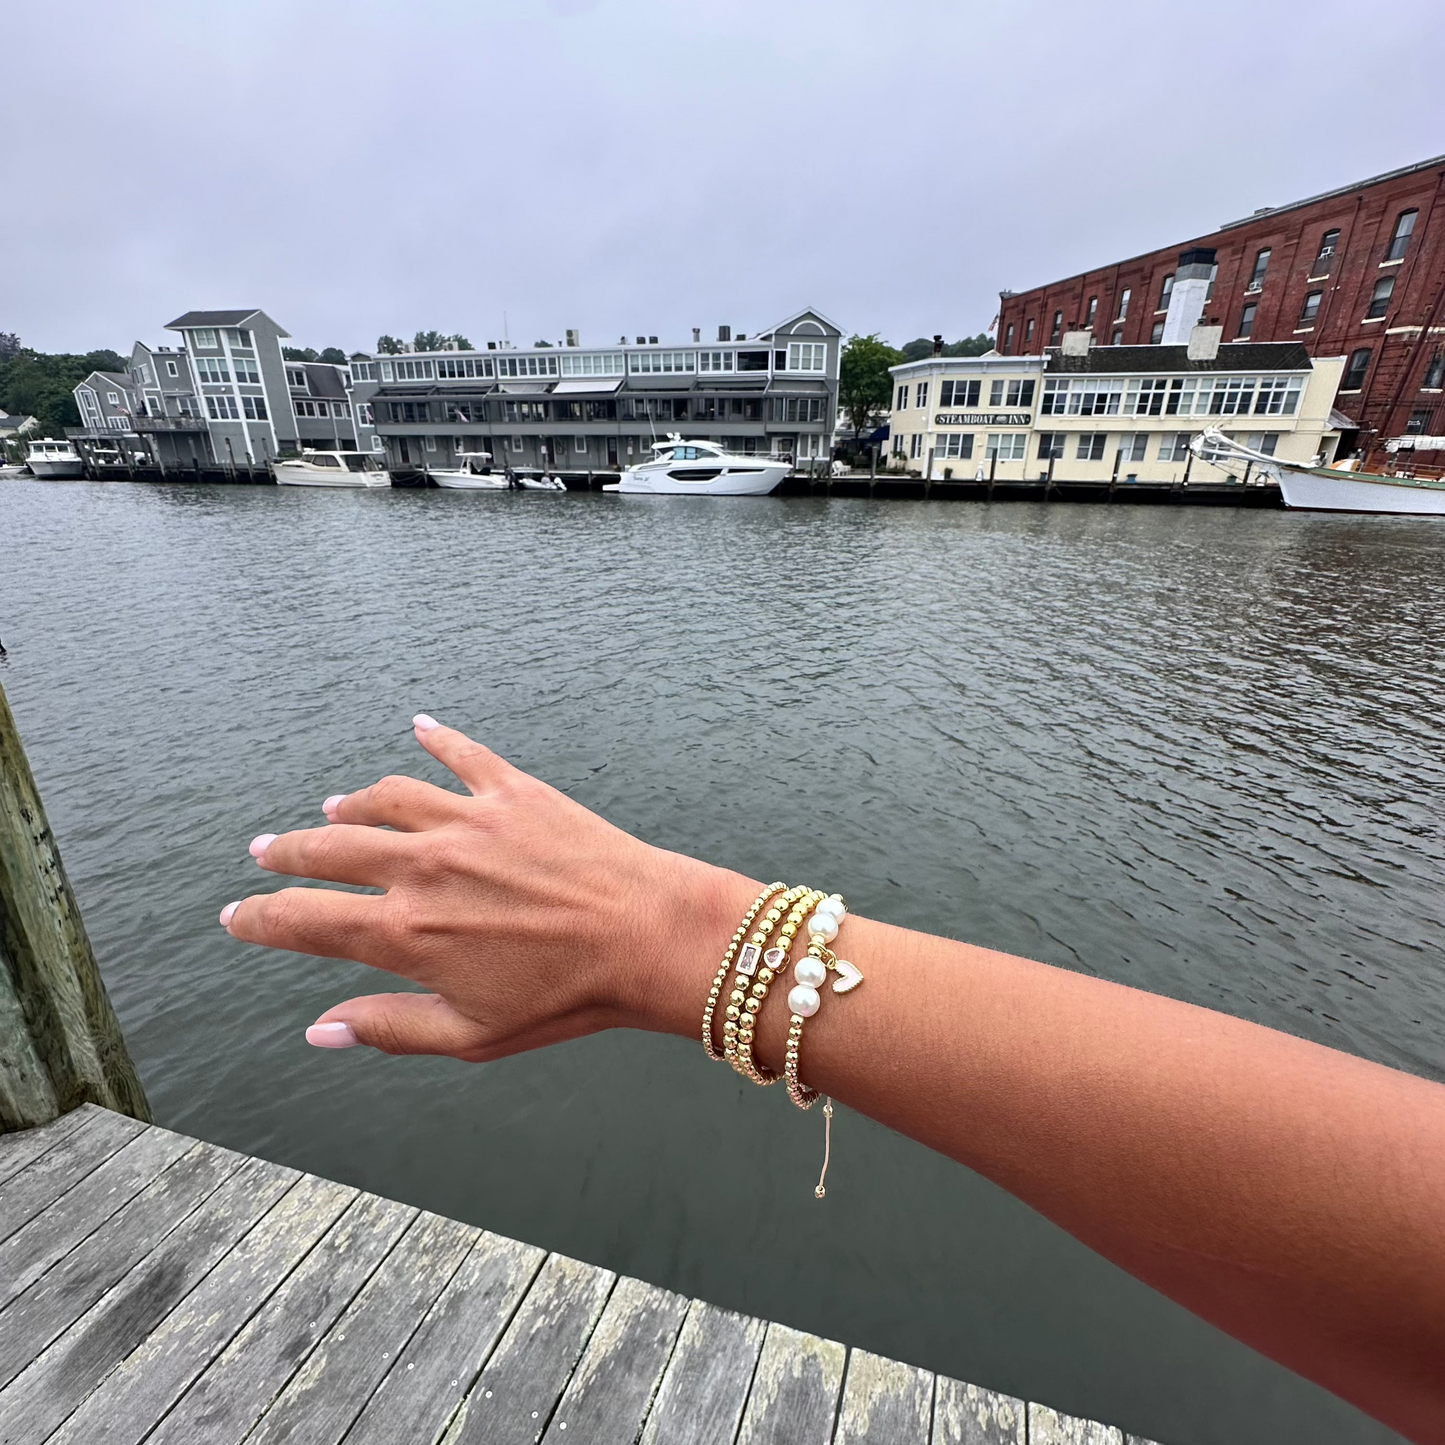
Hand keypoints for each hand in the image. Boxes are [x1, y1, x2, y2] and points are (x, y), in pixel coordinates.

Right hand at [220, 716, 752, 1059]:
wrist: (650, 937)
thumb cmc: (569, 998)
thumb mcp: (472, 1035)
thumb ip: (389, 1029)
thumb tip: (320, 1032)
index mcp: (406, 933)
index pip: (304, 921)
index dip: (260, 919)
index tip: (236, 916)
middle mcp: (423, 867)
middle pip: (329, 851)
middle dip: (287, 854)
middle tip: (265, 852)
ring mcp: (467, 822)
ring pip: (384, 800)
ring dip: (349, 806)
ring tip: (331, 812)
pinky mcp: (513, 792)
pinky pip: (461, 754)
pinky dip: (436, 737)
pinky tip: (420, 726)